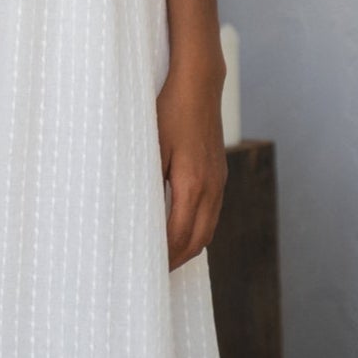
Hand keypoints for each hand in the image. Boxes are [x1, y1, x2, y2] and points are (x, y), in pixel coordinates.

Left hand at [157, 64, 228, 270]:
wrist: (198, 84)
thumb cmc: (169, 111)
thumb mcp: (150, 146)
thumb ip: (148, 183)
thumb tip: (138, 215)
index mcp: (192, 184)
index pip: (179, 236)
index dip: (164, 257)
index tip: (146, 269)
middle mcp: (211, 187)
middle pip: (197, 240)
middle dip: (176, 260)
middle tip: (153, 273)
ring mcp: (218, 181)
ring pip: (208, 229)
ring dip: (189, 247)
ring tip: (166, 258)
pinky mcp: (219, 173)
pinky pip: (212, 213)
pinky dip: (198, 230)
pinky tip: (182, 229)